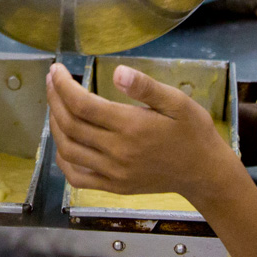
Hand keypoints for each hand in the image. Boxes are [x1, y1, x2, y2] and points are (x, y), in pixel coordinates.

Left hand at [45, 63, 246, 201]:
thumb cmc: (192, 132)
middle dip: (55, 99)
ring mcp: (113, 173)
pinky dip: (62, 160)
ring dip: (55, 125)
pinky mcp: (114, 187)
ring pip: (68, 150)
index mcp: (130, 126)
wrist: (204, 173)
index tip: (57, 69)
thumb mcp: (177, 102)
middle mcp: (117, 151)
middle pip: (70, 125)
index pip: (82, 104)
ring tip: (55, 104)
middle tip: (52, 79)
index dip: (63, 85)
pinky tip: (63, 141)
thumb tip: (118, 71)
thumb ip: (146, 87)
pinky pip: (77, 177)